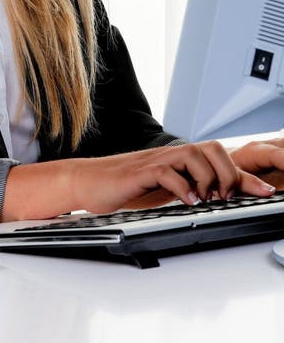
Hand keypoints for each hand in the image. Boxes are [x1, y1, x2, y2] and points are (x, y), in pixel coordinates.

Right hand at [0, 139, 278, 222]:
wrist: (86, 182)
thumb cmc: (121, 186)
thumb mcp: (160, 190)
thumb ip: (184, 188)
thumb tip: (212, 200)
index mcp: (177, 160)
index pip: (217, 158)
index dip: (244, 174)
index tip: (264, 190)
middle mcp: (169, 155)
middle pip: (211, 148)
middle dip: (228, 172)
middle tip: (228, 196)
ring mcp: (154, 161)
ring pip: (194, 155)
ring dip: (208, 179)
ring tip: (209, 199)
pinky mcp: (139, 171)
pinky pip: (167, 172)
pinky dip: (183, 187)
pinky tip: (188, 201)